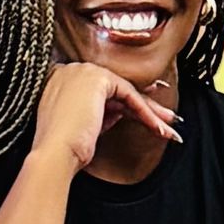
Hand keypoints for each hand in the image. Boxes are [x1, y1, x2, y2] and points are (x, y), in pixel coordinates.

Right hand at [32, 59, 181, 171]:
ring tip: (168, 129)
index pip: (102, 89)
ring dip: (150, 112)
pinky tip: (156, 127)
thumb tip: (123, 111)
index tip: (146, 109)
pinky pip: (128, 94)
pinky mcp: (97, 79)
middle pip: (116, 89)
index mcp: (62, 80)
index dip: (126, 101)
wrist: (54, 152)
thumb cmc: (63, 148)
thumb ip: (102, 114)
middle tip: (164, 119)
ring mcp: (83, 71)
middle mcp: (72, 70)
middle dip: (144, 107)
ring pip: (125, 92)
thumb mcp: (85, 127)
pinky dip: (144, 112)